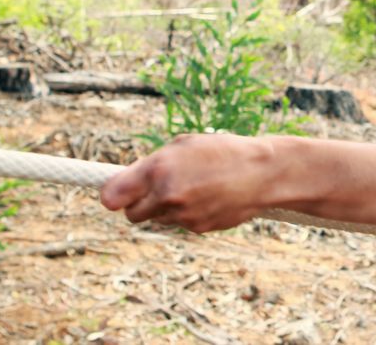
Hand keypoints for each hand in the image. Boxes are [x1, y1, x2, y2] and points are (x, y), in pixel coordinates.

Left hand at [99, 133, 279, 232]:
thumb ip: (152, 164)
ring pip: (158, 219)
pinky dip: (188, 214)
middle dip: (139, 205)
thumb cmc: (222, 152)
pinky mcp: (197, 229)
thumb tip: (125, 181)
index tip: (114, 195)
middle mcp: (166, 195)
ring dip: (167, 208)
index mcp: (159, 168)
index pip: (112, 195)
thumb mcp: (184, 145)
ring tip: (194, 188)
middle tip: (155, 191)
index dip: (112, 196)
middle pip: (132, 214)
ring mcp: (182, 215)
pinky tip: (208, 198)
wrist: (263, 174)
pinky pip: (181, 224)